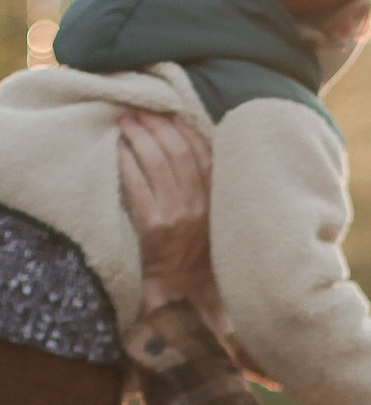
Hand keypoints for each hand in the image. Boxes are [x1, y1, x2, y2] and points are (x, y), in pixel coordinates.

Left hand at [118, 110, 218, 319]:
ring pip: (158, 162)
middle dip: (157, 125)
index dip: (184, 129)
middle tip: (140, 112)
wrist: (182, 292)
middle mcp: (201, 206)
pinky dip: (127, 161)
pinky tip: (119, 149)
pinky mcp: (154, 227)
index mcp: (218, 201)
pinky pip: (137, 184)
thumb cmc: (194, 252)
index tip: (168, 113)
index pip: (204, 153)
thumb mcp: (212, 219)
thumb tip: (186, 146)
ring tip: (126, 123)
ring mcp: (178, 216)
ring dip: (139, 136)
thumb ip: (206, 188)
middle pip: (178, 152)